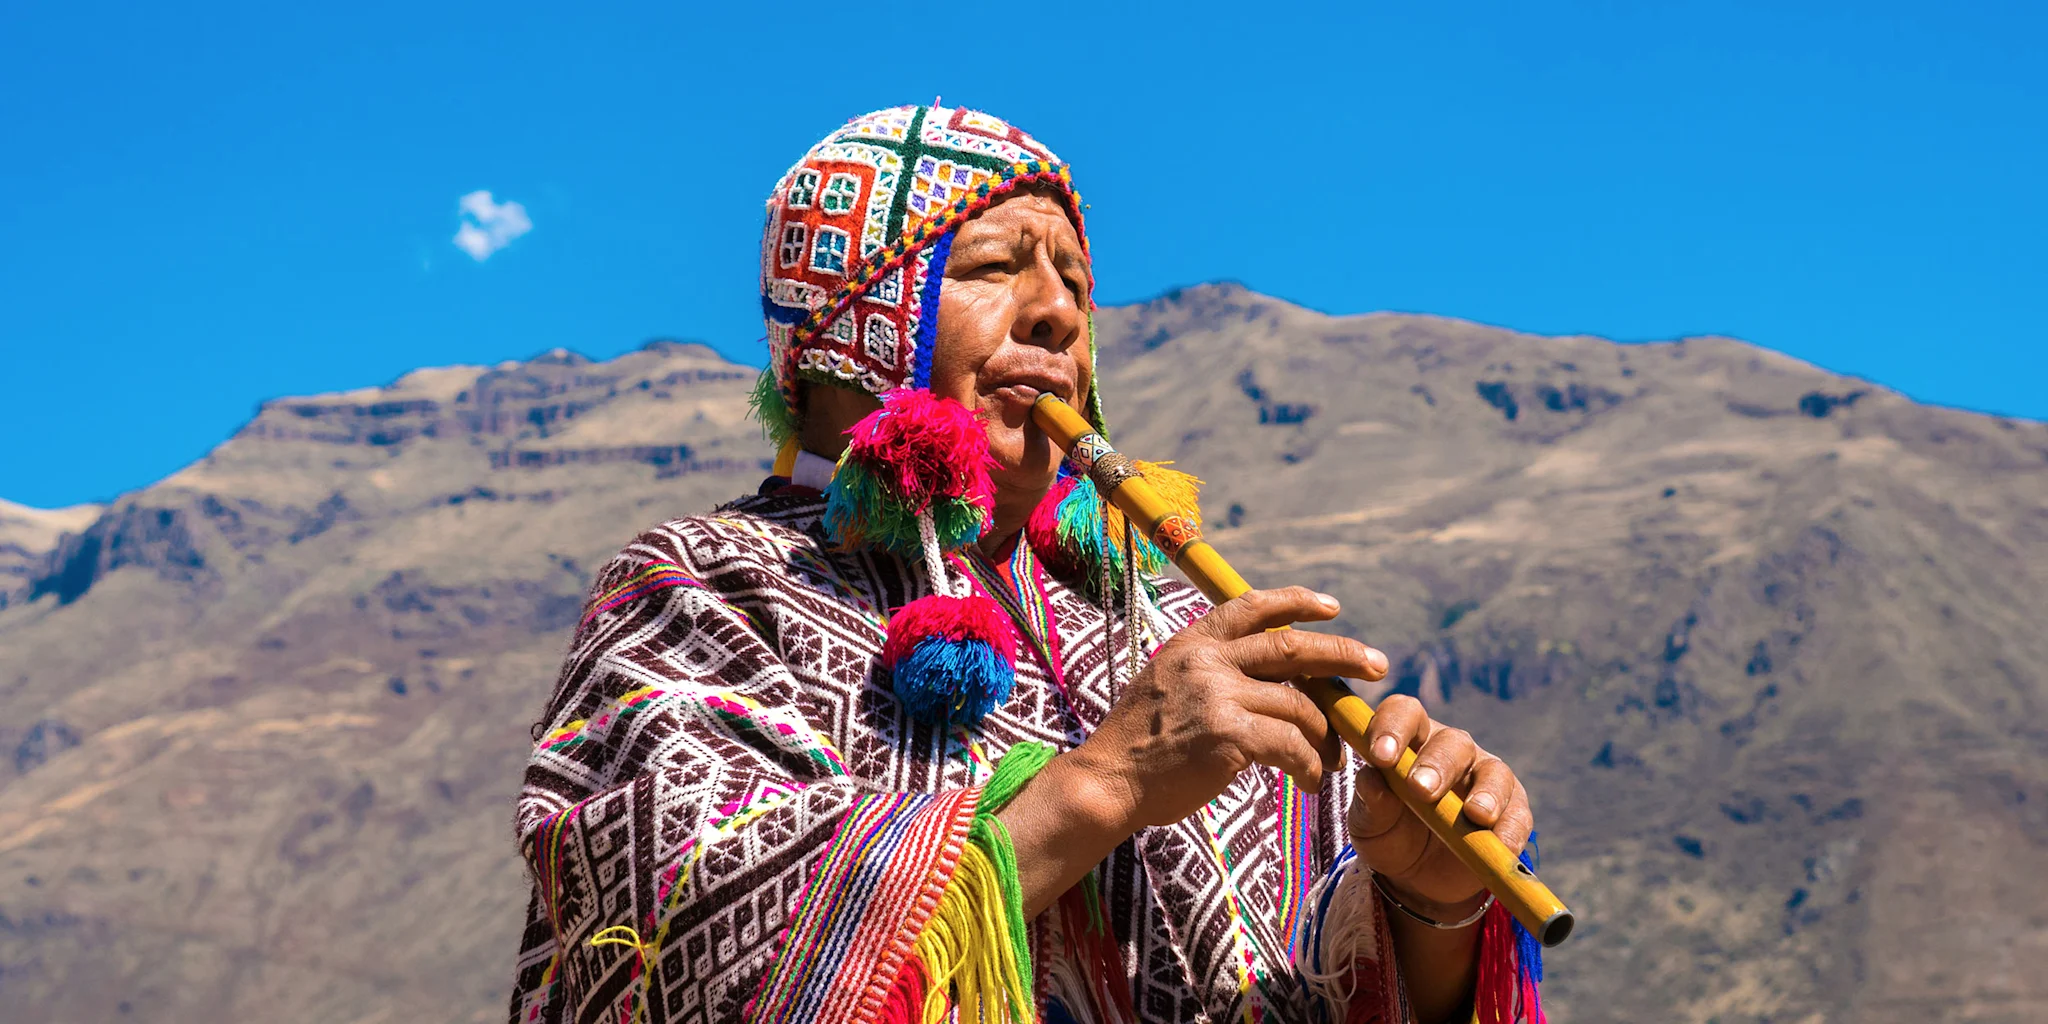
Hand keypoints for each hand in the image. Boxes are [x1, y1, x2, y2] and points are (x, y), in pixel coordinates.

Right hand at [1062, 587, 1389, 831]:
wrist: (1108, 781)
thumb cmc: (1138, 742)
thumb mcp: (1165, 683)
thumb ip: (1208, 668)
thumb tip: (1259, 670)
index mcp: (1192, 642)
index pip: (1252, 606)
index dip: (1297, 601)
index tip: (1332, 607)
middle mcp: (1208, 661)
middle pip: (1291, 647)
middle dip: (1342, 655)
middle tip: (1378, 666)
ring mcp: (1219, 697)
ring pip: (1299, 706)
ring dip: (1326, 735)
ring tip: (1334, 760)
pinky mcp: (1229, 737)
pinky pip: (1291, 746)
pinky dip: (1310, 766)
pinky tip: (1311, 782)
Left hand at [1348, 695, 1534, 914]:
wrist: (1417, 878)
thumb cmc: (1389, 835)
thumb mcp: (1370, 823)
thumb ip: (1371, 801)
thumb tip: (1369, 779)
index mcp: (1410, 741)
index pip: (1405, 713)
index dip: (1393, 727)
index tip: (1380, 757)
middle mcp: (1451, 751)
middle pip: (1453, 742)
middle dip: (1437, 764)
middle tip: (1420, 789)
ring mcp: (1485, 778)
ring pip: (1494, 772)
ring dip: (1486, 792)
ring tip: (1475, 815)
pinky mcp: (1512, 811)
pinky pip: (1517, 815)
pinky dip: (1510, 830)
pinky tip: (1502, 846)